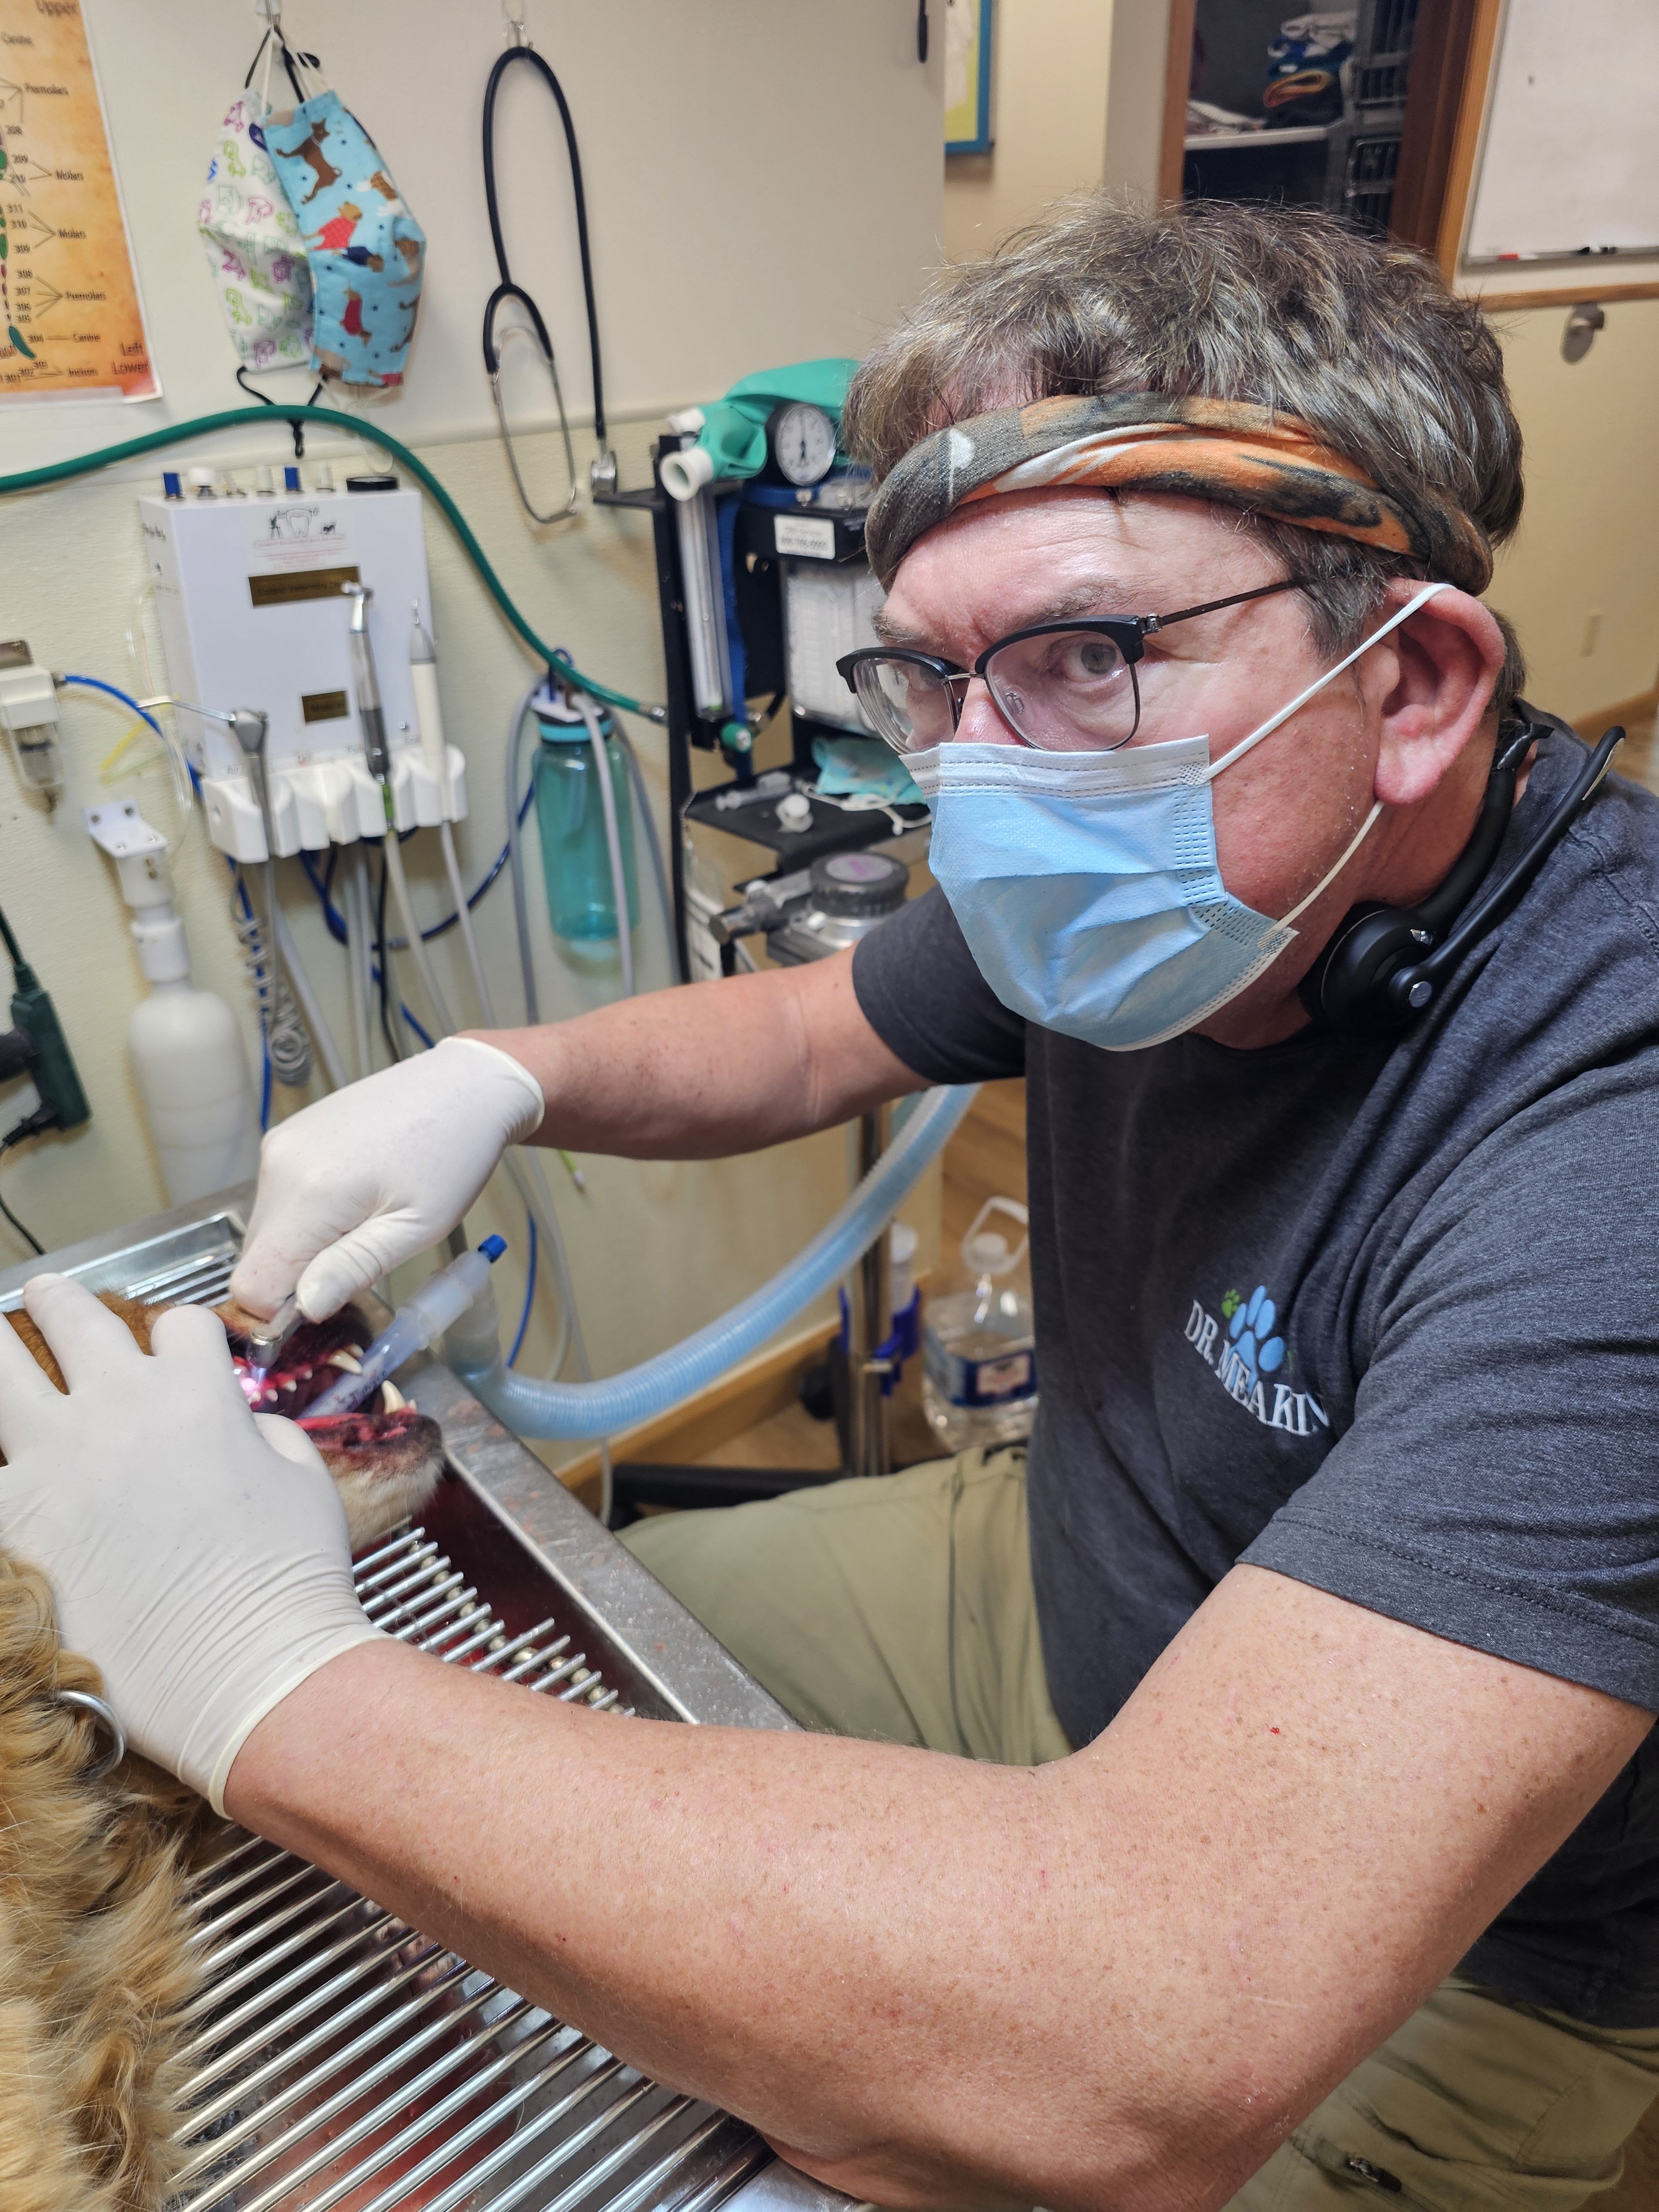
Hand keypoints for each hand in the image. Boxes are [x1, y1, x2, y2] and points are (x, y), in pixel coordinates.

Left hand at [0, 1273, 384, 1810]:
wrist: (248, 1666)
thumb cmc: (292, 1580)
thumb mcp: (306, 1482)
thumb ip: (266, 1437)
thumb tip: (243, 1432)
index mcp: (198, 1393)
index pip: (180, 1324)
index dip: (181, 1337)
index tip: (176, 1353)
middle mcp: (121, 1408)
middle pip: (74, 1316)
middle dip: (59, 1300)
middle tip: (46, 1297)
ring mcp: (58, 1460)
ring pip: (1, 1370)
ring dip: (0, 1351)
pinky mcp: (16, 1521)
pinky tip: (1, 1468)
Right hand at [230, 1035, 544, 1320]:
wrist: (463, 1086)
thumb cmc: (453, 1159)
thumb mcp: (416, 1227)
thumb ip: (354, 1267)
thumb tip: (305, 1308)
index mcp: (309, 1193)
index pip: (253, 1285)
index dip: (283, 1312)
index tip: (332, 1302)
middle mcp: (278, 1165)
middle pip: (257, 1259)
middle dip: (300, 1278)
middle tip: (363, 1258)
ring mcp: (279, 1144)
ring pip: (268, 1231)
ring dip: (306, 1246)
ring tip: (365, 1222)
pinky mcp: (286, 1135)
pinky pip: (278, 1199)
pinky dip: (307, 1216)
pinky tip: (355, 1197)